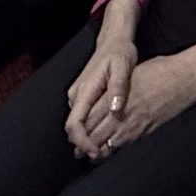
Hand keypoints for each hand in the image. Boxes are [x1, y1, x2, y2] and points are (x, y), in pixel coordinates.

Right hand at [64, 3, 139, 154]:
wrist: (113, 39)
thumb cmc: (119, 52)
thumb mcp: (123, 66)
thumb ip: (118, 88)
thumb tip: (114, 109)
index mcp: (85, 89)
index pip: (74, 124)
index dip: (82, 141)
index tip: (95, 152)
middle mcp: (77, 94)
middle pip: (73, 128)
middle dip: (84, 145)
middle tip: (101, 156)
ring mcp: (78, 95)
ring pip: (77, 124)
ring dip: (86, 138)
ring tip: (102, 150)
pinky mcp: (84, 96)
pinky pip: (82, 118)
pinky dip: (89, 130)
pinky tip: (102, 136)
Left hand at [83, 49, 195, 156]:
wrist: (185, 78)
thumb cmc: (162, 71)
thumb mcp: (132, 73)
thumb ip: (116, 88)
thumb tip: (106, 97)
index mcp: (117, 96)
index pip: (91, 117)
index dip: (81, 128)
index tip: (75, 135)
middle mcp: (124, 112)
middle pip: (97, 133)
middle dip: (85, 144)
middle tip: (77, 151)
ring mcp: (135, 123)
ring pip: (110, 142)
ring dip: (98, 150)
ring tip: (89, 156)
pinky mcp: (147, 129)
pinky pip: (126, 144)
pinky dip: (115, 150)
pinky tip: (111, 153)